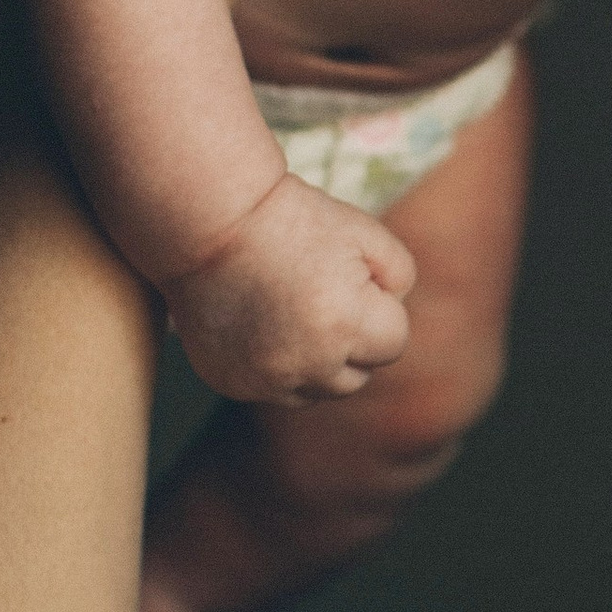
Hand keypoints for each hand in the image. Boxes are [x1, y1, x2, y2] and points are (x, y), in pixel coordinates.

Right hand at [162, 171, 415, 402]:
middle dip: (352, 341)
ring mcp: (265, 381)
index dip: (379, 307)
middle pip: (358, 375)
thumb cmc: (294, 221)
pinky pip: (277, 391)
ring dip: (319, 361)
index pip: (394, 342)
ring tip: (294, 311)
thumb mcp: (366, 234)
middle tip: (321, 293)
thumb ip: (401, 276)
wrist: (210, 223)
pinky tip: (263, 325)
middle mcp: (305, 364)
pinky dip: (278, 366)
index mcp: (344, 326)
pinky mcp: (234, 385)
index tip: (349, 277)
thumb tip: (395, 310)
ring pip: (318, 390)